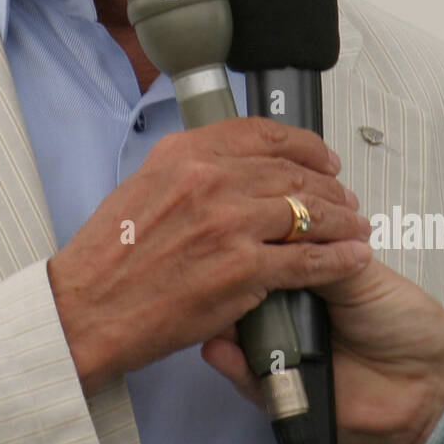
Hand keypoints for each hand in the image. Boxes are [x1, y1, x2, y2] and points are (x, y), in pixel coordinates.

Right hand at [47, 117, 372, 395]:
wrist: (87, 309)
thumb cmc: (107, 259)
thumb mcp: (140, 189)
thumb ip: (186, 174)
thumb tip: (224, 171)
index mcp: (184, 155)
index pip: (262, 135)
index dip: (303, 145)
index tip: (320, 156)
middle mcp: (209, 180)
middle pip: (292, 172)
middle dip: (329, 186)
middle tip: (344, 197)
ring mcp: (229, 223)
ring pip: (308, 212)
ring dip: (341, 220)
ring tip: (355, 227)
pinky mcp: (243, 269)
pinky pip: (307, 259)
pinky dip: (338, 258)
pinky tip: (352, 257)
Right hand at [203, 255, 443, 443]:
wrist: (429, 380)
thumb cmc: (401, 319)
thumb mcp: (361, 272)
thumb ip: (318, 252)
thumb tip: (274, 226)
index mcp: (305, 279)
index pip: (264, 259)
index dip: (245, 246)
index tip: (224, 231)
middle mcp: (285, 313)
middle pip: (241, 295)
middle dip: (223, 283)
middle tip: (209, 268)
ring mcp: (279, 352)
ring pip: (235, 336)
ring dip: (217, 322)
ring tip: (207, 306)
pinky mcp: (277, 391)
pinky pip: (246, 378)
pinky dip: (229, 364)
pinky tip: (218, 347)